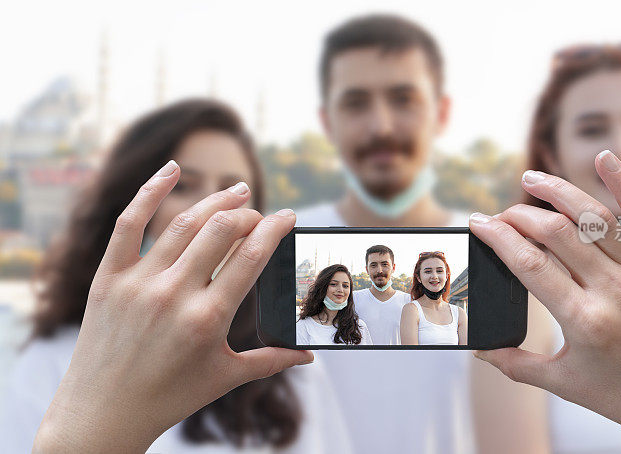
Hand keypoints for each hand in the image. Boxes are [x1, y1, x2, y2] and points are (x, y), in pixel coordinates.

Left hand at [33, 160, 312, 452]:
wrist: (102, 413)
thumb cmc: (169, 397)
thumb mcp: (226, 377)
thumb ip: (272, 360)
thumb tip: (311, 356)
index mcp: (208, 318)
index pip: (252, 256)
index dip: (275, 229)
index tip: (289, 217)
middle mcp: (173, 294)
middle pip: (221, 231)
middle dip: (248, 214)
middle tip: (259, 214)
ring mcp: (138, 283)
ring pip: (183, 223)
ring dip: (214, 201)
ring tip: (236, 191)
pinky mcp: (108, 278)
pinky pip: (128, 224)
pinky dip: (149, 192)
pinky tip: (173, 169)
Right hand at [469, 150, 620, 452]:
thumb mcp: (562, 384)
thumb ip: (515, 364)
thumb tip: (478, 346)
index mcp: (584, 320)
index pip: (530, 264)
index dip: (498, 238)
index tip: (477, 223)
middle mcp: (614, 290)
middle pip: (557, 233)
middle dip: (520, 215)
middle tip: (499, 214)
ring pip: (596, 217)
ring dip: (560, 191)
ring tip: (532, 179)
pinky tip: (605, 158)